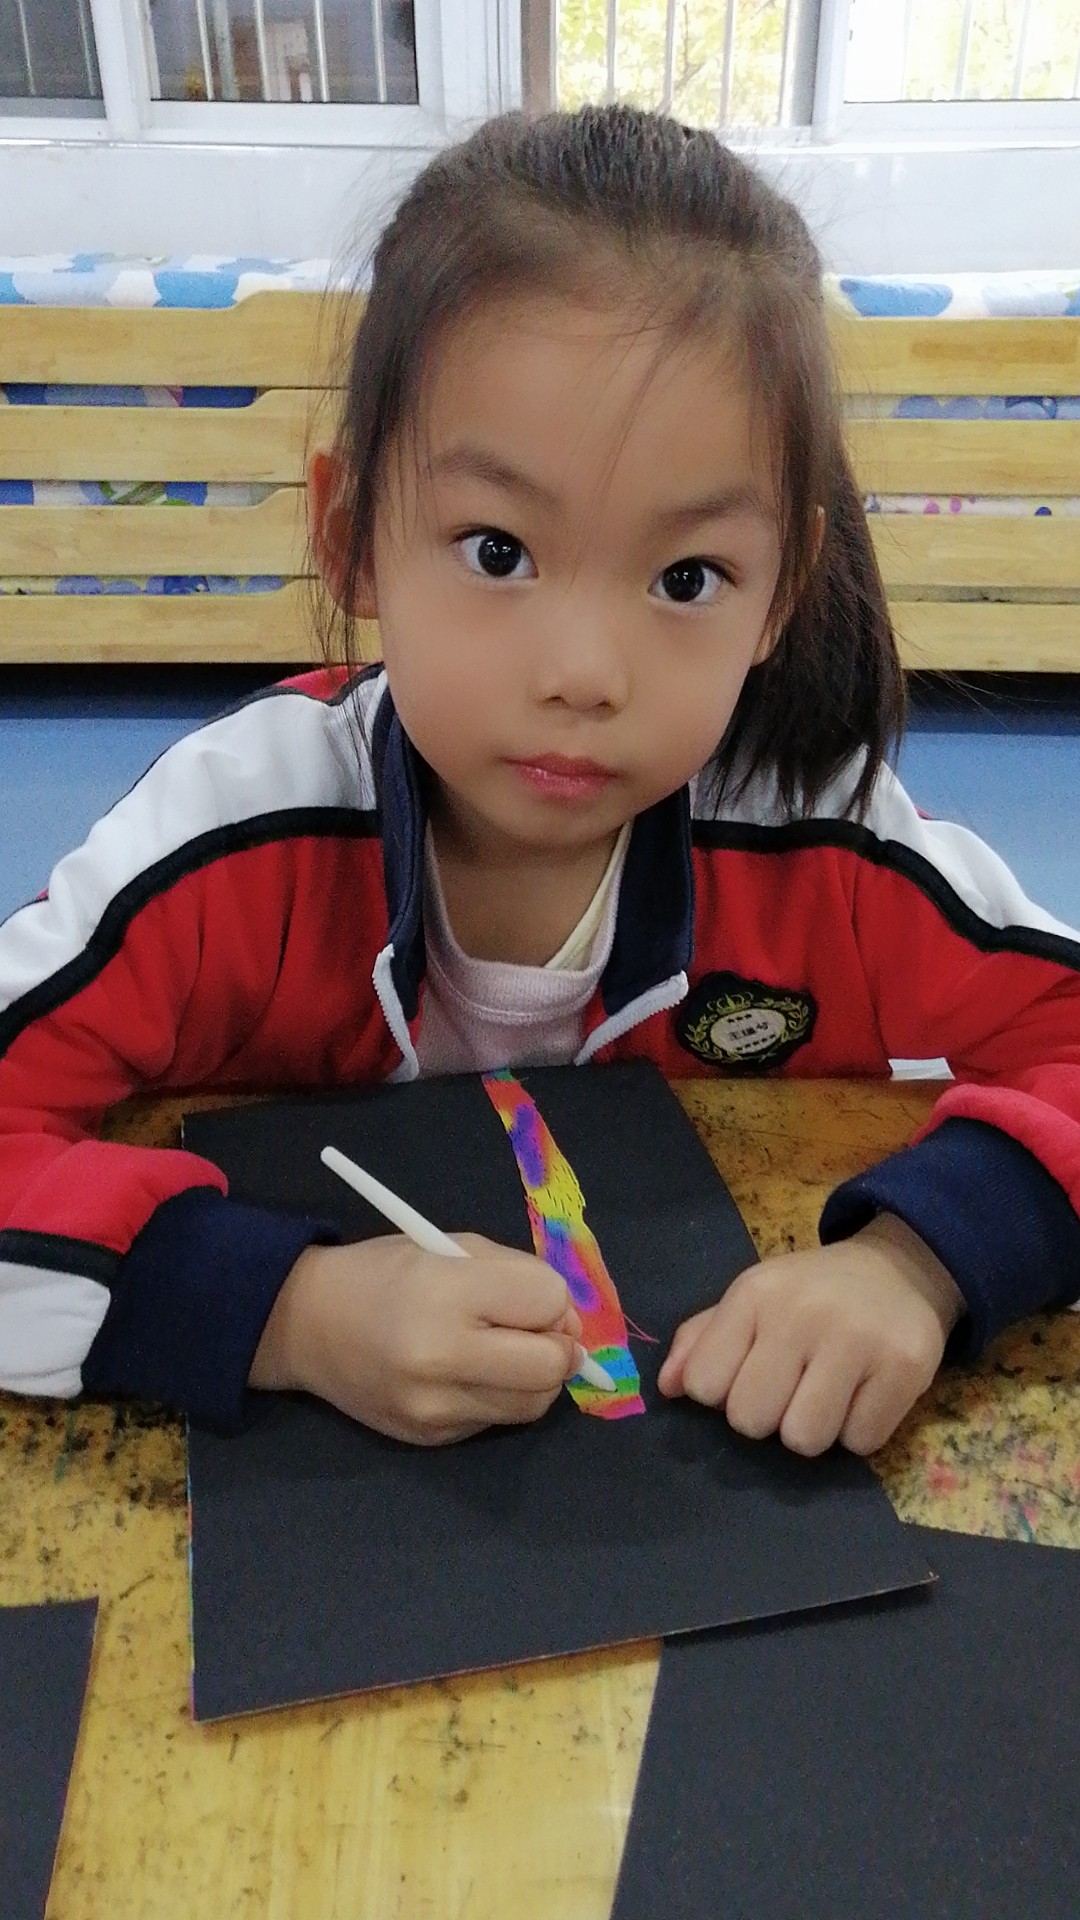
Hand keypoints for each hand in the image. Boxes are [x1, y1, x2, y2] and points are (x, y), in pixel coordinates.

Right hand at [250, 1233, 582, 1444]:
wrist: (307, 1324)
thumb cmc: (385, 1274)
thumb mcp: (450, 1247)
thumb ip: (517, 1276)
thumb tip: (569, 1320)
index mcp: (445, 1294)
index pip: (547, 1302)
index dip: (553, 1298)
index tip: (533, 1294)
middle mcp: (441, 1358)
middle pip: (551, 1366)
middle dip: (560, 1345)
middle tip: (538, 1330)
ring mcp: (435, 1408)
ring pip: (534, 1404)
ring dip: (536, 1377)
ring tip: (504, 1350)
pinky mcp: (431, 1439)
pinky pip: (497, 1420)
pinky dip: (499, 1396)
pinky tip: (467, 1373)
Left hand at [657, 1214, 964, 1456]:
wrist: (901, 1269)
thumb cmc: (812, 1294)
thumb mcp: (752, 1300)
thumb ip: (702, 1341)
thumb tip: (667, 1389)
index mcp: (754, 1294)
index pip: (705, 1385)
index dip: (722, 1394)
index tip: (748, 1375)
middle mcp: (801, 1313)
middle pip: (751, 1420)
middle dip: (768, 1416)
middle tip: (792, 1388)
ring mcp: (857, 1340)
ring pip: (804, 1439)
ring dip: (813, 1429)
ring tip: (827, 1394)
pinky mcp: (905, 1368)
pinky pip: (860, 1442)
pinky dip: (859, 1430)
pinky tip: (864, 1394)